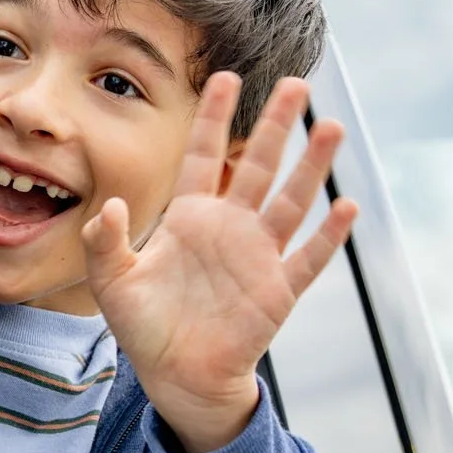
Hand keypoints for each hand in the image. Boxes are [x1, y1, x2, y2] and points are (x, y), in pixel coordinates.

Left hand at [81, 73, 357, 452]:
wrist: (177, 376)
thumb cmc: (145, 327)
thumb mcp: (112, 283)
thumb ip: (104, 242)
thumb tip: (110, 206)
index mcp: (191, 217)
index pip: (206, 156)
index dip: (215, 118)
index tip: (226, 76)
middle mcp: (230, 227)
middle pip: (260, 165)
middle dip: (277, 125)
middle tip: (297, 83)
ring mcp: (258, 257)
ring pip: (291, 201)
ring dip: (312, 167)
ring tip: (331, 128)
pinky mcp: (277, 291)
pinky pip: (308, 259)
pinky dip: (328, 236)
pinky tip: (347, 207)